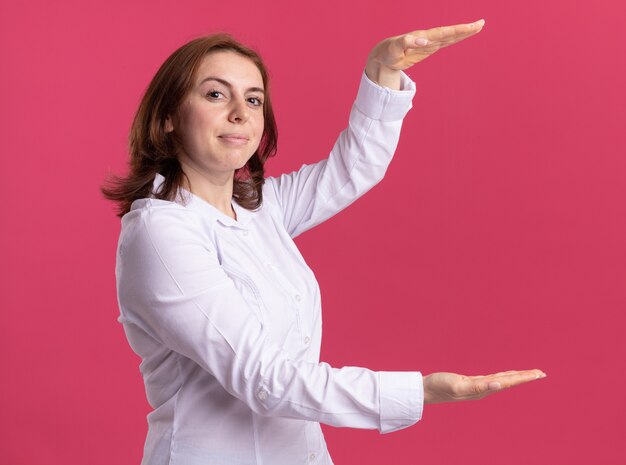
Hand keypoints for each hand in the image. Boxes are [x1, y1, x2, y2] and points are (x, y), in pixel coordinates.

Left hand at [365, 19, 485, 88]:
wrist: (384, 54)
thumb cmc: (388, 52)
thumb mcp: (394, 49)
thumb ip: (408, 42)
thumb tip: (424, 41)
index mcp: (422, 36)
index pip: (442, 32)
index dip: (456, 30)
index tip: (469, 27)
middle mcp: (428, 37)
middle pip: (450, 32)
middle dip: (465, 29)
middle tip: (481, 23)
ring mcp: (430, 42)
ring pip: (450, 37)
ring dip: (464, 32)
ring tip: (479, 27)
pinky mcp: (429, 48)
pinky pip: (445, 43)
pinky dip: (456, 39)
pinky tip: (464, 35)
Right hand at [423, 369, 545, 403]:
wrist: (426, 391)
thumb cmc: (440, 387)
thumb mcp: (458, 385)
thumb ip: (478, 386)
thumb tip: (498, 384)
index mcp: (482, 389)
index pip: (508, 382)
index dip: (523, 377)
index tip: (538, 374)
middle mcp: (483, 389)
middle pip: (509, 382)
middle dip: (525, 377)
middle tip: (541, 373)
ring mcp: (478, 386)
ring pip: (502, 380)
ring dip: (516, 377)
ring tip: (528, 374)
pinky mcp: (471, 383)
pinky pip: (493, 379)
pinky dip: (503, 376)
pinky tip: (504, 376)